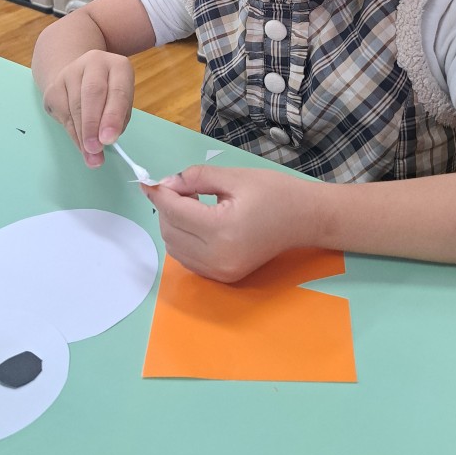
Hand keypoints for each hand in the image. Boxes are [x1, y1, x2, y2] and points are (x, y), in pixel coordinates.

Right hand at [42, 50, 134, 167]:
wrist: (79, 77)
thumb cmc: (108, 95)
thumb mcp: (121, 104)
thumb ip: (117, 121)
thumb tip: (105, 142)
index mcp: (118, 66)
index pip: (118, 91)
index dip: (113, 117)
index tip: (109, 139)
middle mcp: (94, 62)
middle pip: (92, 94)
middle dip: (92, 125)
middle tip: (95, 149)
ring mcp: (71, 71)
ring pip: (74, 105)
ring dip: (81, 134)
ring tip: (89, 154)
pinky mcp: (54, 85)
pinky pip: (61, 112)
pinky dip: (71, 131)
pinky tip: (79, 141)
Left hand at [147, 165, 318, 282]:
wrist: (305, 219)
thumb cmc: (274, 193)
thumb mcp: (234, 176)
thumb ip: (195, 178)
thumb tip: (165, 184)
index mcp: (223, 230)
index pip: (175, 212)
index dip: (160, 194)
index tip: (150, 181)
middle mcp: (218, 258)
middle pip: (170, 231)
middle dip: (167, 208)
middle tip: (182, 188)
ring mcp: (221, 272)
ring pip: (174, 248)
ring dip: (173, 224)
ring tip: (193, 204)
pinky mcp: (224, 277)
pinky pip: (188, 259)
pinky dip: (183, 240)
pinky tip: (198, 222)